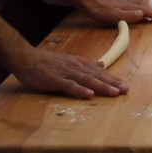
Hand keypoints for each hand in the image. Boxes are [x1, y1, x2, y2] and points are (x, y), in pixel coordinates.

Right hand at [11, 47, 128, 99]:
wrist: (26, 58)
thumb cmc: (46, 62)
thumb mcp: (69, 61)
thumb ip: (85, 65)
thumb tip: (101, 64)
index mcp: (79, 64)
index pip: (100, 72)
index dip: (113, 79)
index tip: (125, 86)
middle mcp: (75, 67)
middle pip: (97, 76)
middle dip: (112, 83)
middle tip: (126, 90)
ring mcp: (66, 73)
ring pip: (87, 80)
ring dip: (101, 86)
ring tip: (114, 93)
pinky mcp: (55, 80)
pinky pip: (69, 86)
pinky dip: (80, 90)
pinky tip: (89, 95)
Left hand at [79, 0, 151, 24]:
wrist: (86, 2)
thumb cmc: (98, 10)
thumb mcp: (111, 14)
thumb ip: (126, 14)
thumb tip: (142, 14)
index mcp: (128, 7)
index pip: (145, 11)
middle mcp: (128, 5)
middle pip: (145, 9)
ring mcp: (123, 6)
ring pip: (140, 10)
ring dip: (150, 13)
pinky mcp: (119, 8)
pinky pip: (135, 10)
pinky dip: (142, 13)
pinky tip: (140, 15)